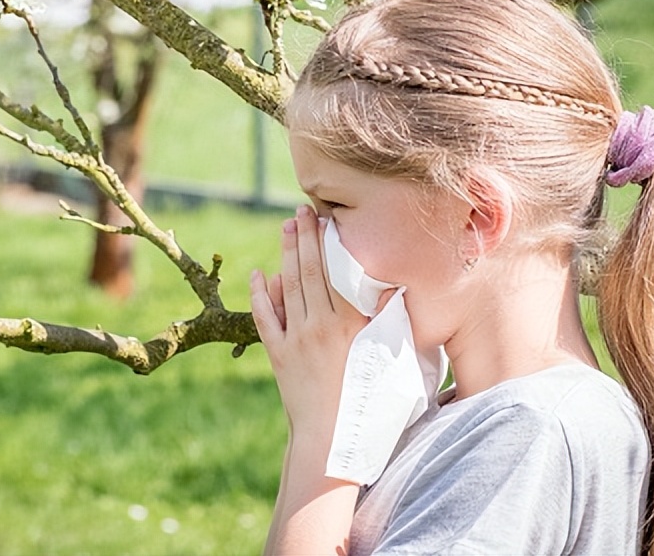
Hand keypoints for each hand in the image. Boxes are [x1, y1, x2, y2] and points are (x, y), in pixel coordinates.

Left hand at [250, 205, 369, 440]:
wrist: (336, 443)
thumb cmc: (374, 408)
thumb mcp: (394, 364)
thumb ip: (392, 325)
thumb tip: (392, 290)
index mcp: (352, 325)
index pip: (339, 272)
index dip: (331, 243)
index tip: (328, 218)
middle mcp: (322, 326)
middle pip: (312, 271)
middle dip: (306, 238)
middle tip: (301, 210)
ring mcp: (297, 339)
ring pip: (289, 286)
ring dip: (286, 254)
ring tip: (286, 228)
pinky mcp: (279, 356)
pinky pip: (265, 318)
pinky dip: (261, 294)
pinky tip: (259, 274)